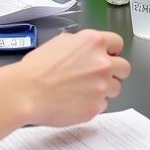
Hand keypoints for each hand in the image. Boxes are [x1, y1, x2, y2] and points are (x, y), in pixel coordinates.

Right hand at [15, 30, 129, 126]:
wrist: (26, 92)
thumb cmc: (37, 68)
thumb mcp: (60, 42)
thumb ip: (81, 44)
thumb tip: (89, 49)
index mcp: (94, 42)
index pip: (118, 44)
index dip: (111, 51)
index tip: (107, 56)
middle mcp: (103, 63)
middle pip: (124, 68)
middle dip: (114, 72)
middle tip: (98, 76)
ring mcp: (102, 86)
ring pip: (115, 88)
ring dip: (103, 89)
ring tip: (82, 90)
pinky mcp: (96, 107)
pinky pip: (102, 105)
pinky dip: (91, 104)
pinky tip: (74, 101)